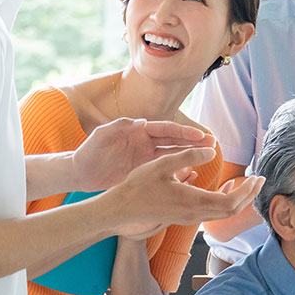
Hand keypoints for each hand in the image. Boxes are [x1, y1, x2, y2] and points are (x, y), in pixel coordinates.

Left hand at [71, 118, 212, 192]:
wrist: (81, 173)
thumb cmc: (88, 152)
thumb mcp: (100, 136)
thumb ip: (118, 126)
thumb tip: (140, 121)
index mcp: (138, 130)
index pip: (165, 129)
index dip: (183, 131)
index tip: (200, 135)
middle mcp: (146, 142)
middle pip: (175, 140)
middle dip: (194, 141)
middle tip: (213, 143)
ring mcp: (147, 157)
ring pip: (175, 154)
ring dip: (192, 153)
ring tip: (211, 154)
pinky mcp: (145, 171)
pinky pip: (167, 168)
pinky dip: (181, 168)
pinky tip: (195, 171)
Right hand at [104, 148, 262, 233]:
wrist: (120, 209)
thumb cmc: (138, 186)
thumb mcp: (162, 165)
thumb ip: (188, 156)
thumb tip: (212, 151)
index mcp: (193, 202)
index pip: (231, 202)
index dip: (247, 191)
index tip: (257, 177)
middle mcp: (195, 214)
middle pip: (231, 210)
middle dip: (249, 195)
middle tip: (260, 180)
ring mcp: (189, 218)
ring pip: (222, 213)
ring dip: (238, 199)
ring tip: (247, 184)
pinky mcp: (183, 217)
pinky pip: (211, 212)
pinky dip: (223, 201)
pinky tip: (223, 189)